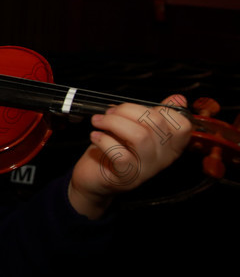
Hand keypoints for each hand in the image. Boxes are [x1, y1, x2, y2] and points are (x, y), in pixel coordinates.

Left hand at [68, 95, 191, 218]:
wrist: (94, 177)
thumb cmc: (116, 148)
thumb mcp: (137, 128)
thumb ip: (155, 114)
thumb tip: (178, 99)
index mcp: (170, 145)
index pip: (182, 125)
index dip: (161, 110)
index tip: (138, 108)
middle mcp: (163, 158)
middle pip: (156, 123)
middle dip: (128, 110)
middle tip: (109, 112)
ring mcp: (146, 169)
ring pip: (140, 136)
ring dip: (114, 122)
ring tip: (99, 121)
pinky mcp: (127, 177)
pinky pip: (121, 154)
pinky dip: (104, 140)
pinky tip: (96, 136)